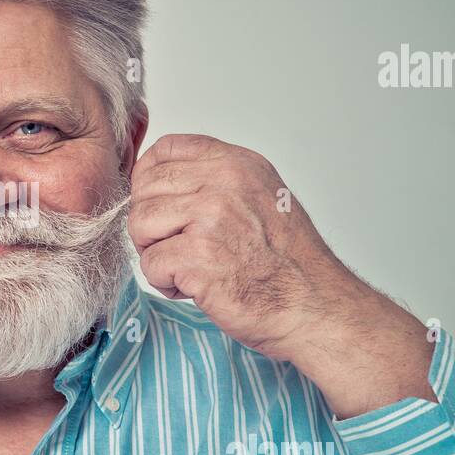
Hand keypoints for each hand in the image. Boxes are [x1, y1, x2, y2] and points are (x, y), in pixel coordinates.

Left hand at [128, 134, 361, 359]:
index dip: (149, 177)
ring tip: (186, 267)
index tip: (157, 202)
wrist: (314, 305)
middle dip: (151, 223)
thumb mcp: (260, 196)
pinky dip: (165, 282)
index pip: (167, 148)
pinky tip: (195, 287)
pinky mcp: (198, 257)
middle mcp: (224, 183)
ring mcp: (211, 219)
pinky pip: (150, 264)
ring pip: (140, 224)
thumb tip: (160, 180)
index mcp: (237, 164)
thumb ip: (216, 181)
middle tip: (177, 247)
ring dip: (155, 253)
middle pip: (145, 188)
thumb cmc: (287, 261)